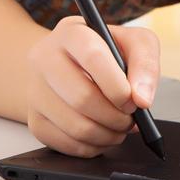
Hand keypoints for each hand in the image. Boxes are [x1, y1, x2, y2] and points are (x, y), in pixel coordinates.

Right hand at [25, 15, 160, 156]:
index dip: (118, 86)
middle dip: (115, 116)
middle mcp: (44, 58)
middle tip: (131, 119)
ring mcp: (34, 90)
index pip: (93, 57)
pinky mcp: (34, 119)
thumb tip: (142, 99)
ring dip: (107, 135)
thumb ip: (145, 64)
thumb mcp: (134, 43)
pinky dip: (91, 147)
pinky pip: (65, 144)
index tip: (134, 101)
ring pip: (75, 126)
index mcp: (71, 33)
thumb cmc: (107, 52)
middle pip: (82, 98)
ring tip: (119, 127)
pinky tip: (102, 134)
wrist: (71, 64)